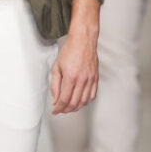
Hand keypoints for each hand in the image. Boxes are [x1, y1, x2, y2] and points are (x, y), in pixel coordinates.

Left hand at [51, 0, 99, 114]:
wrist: (83, 41)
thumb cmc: (69, 51)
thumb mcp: (57, 67)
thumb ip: (55, 85)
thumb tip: (55, 99)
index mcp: (70, 77)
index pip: (64, 99)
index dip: (59, 108)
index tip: (55, 111)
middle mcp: (82, 79)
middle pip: (74, 103)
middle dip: (66, 110)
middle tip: (60, 110)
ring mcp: (90, 79)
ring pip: (84, 101)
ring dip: (76, 107)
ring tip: (69, 108)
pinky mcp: (95, 78)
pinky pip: (92, 95)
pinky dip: (86, 102)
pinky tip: (80, 102)